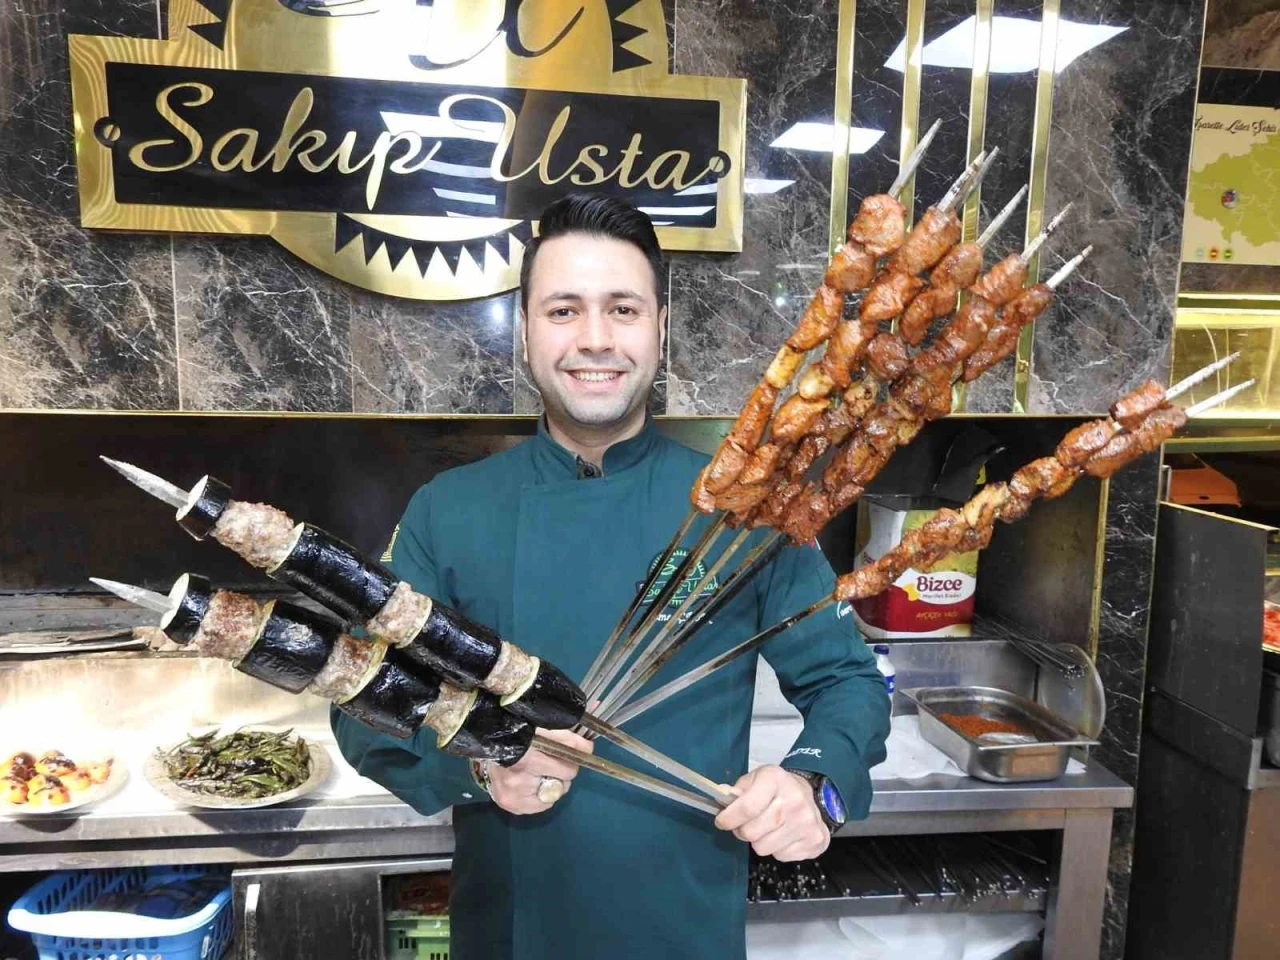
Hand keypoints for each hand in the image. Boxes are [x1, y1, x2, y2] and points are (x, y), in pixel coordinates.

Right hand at [485, 727, 593, 814]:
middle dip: (559, 775)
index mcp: (527, 759)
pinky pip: (536, 806)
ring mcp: (510, 796)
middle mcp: (517, 782)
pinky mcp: (507, 803)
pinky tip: (529, 783)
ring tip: (536, 772)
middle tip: (548, 763)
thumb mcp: (545, 729)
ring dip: (548, 787)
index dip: (569, 761)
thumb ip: (568, 739)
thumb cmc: (520, 731)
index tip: (564, 755)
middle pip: (560, 787)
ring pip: (549, 799)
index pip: (567, 771)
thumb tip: (589, 749)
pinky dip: (538, 797)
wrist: (489, 740)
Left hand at [714, 766, 829, 861]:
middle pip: (752, 833)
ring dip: (759, 841)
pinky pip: (781, 856)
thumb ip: (737, 790)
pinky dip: (777, 849)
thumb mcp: (756, 779)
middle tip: (746, 825)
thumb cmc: (777, 789)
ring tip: (766, 829)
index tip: (722, 821)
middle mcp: (794, 800)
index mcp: (775, 780)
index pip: (747, 808)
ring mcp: (807, 823)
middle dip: (742, 831)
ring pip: (763, 848)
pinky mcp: (815, 841)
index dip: (729, 819)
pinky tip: (783, 835)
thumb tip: (723, 799)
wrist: (812, 795)